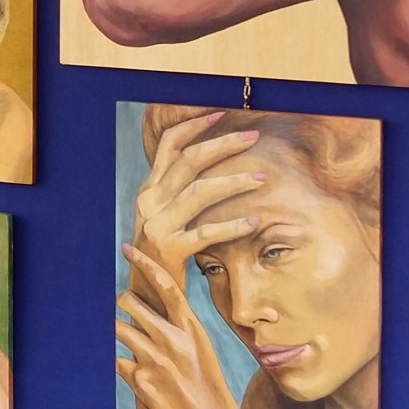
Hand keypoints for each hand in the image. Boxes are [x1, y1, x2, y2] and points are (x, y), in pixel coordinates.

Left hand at [115, 245, 249, 408]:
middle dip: (122, 304)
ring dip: (116, 332)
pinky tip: (132, 373)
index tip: (129, 249)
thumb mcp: (202, 353)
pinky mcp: (141, 381)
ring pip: (117, 328)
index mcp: (193, 329)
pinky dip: (119, 364)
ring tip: (125, 339)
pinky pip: (116, 360)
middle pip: (130, 303)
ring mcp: (156, 359)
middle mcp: (174, 340)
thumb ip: (180, 332)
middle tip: (123, 311)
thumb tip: (159, 315)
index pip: (167, 286)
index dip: (146, 263)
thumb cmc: (209, 392)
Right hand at [130, 111, 266, 291]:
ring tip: (261, 178)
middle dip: (223, 144)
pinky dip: (233, 225)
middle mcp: (150, 202)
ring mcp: (157, 225)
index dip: (194, 126)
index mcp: (149, 190)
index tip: (221, 114)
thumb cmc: (164, 254)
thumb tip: (211, 166)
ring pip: (199, 191)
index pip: (169, 146)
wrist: (147, 294)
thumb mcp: (164, 217)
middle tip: (252, 136)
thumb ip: (179, 193)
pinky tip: (255, 222)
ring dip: (234, 181)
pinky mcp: (169, 250)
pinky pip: (206, 232)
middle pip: (189, 161)